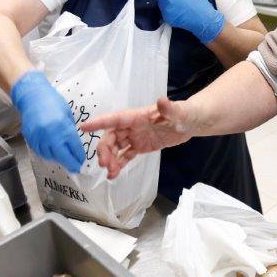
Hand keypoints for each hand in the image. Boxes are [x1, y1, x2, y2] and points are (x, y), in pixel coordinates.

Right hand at [10, 70, 85, 172]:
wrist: (32, 96)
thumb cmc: (53, 102)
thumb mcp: (67, 115)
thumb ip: (70, 132)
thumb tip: (74, 147)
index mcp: (63, 127)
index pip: (74, 148)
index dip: (79, 156)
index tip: (82, 161)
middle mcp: (50, 135)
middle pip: (63, 156)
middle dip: (71, 164)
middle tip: (76, 168)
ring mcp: (39, 138)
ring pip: (51, 157)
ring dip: (59, 160)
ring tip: (65, 160)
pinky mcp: (30, 139)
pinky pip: (40, 152)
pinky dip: (48, 155)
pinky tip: (53, 154)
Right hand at [82, 97, 197, 178]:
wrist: (193, 122)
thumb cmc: (186, 113)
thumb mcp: (179, 113)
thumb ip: (170, 109)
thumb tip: (162, 100)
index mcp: (137, 116)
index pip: (115, 119)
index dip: (99, 123)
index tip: (83, 128)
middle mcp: (133, 126)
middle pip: (112, 136)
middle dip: (105, 149)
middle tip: (104, 164)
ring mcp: (136, 136)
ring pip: (117, 148)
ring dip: (110, 159)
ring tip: (110, 173)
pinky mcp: (141, 146)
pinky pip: (126, 155)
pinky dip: (119, 164)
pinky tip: (114, 175)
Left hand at [138, 0, 224, 43]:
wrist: (203, 19)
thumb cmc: (198, 2)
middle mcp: (166, 1)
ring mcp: (166, 11)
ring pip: (161, 4)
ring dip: (167, 3)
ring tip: (180, 5)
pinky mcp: (167, 19)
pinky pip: (165, 12)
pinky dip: (170, 10)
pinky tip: (180, 11)